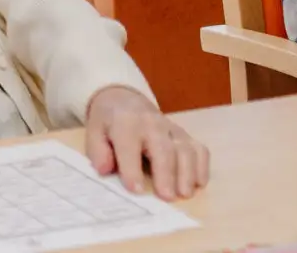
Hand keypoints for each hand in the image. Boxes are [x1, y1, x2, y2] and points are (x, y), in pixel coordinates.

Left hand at [84, 86, 209, 200]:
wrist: (124, 99)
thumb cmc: (108, 122)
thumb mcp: (93, 130)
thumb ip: (98, 151)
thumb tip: (104, 170)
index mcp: (125, 122)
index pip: (129, 146)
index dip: (131, 169)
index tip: (135, 190)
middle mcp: (152, 123)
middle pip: (163, 148)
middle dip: (166, 173)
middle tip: (167, 197)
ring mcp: (172, 128)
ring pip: (185, 149)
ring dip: (187, 173)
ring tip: (185, 193)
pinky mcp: (185, 135)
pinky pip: (199, 149)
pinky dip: (202, 166)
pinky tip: (199, 183)